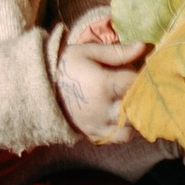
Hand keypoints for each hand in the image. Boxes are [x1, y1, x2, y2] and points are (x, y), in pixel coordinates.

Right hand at [58, 6, 147, 139]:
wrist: (38, 88)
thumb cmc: (66, 65)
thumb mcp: (88, 52)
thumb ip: (117, 52)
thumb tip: (143, 47)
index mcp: (102, 85)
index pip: (136, 82)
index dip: (144, 75)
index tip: (146, 68)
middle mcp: (102, 109)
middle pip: (138, 107)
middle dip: (144, 96)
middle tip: (144, 86)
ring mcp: (98, 124)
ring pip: (132, 127)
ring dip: (137, 115)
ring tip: (133, 101)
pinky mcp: (93, 134)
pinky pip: (119, 138)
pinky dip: (126, 128)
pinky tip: (123, 114)